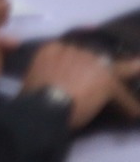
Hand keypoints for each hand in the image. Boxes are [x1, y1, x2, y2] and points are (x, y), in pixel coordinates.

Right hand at [22, 41, 139, 128]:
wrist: (46, 106)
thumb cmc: (33, 96)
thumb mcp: (33, 78)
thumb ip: (46, 73)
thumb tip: (52, 82)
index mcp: (53, 49)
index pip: (72, 51)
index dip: (79, 62)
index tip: (83, 68)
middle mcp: (74, 50)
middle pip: (94, 59)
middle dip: (99, 69)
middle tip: (104, 77)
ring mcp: (92, 64)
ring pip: (112, 72)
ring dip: (122, 77)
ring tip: (135, 73)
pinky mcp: (106, 81)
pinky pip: (121, 93)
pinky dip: (128, 104)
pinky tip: (133, 112)